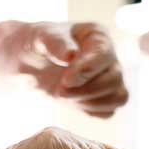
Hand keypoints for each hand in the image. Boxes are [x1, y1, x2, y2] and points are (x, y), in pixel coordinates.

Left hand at [0, 21, 129, 117]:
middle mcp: (109, 57)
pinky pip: (108, 111)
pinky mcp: (105, 98)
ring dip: (89, 102)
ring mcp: (110, 78)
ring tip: (63, 95)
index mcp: (98, 36)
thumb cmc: (37, 45)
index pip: (103, 55)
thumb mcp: (40, 38)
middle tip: (59, 91)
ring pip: (117, 97)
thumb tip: (71, 55)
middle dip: (86, 89)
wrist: (31, 63)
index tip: (65, 80)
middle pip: (113, 79)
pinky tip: (72, 102)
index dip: (86, 70)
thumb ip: (54, 43)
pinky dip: (91, 110)